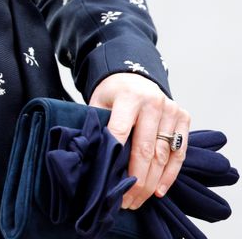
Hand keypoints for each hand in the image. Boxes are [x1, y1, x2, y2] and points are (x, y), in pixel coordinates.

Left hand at [90, 72, 190, 209]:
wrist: (135, 77)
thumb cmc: (114, 94)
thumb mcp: (99, 102)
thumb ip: (97, 125)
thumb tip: (94, 158)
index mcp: (129, 96)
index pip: (121, 131)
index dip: (116, 158)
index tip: (110, 182)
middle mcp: (153, 101)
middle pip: (145, 149)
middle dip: (136, 180)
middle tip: (126, 201)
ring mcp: (171, 109)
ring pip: (163, 155)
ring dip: (151, 182)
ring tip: (139, 200)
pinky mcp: (183, 117)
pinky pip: (178, 152)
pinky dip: (169, 175)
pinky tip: (159, 190)